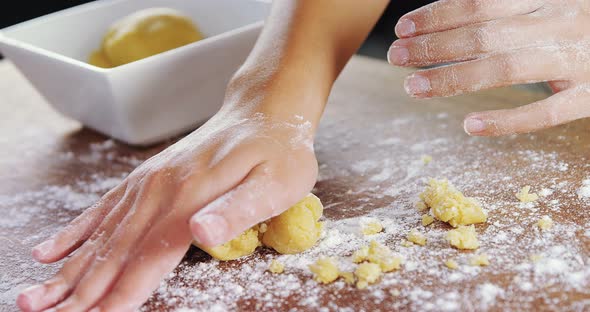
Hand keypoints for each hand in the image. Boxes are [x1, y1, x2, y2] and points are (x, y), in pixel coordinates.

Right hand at [16, 96, 317, 310]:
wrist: (264, 109)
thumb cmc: (279, 153)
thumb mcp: (276, 184)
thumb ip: (237, 210)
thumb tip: (199, 232)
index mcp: (192, 198)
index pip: (150, 257)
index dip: (122, 294)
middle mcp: (161, 190)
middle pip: (116, 250)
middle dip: (81, 291)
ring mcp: (150, 181)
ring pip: (102, 233)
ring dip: (69, 268)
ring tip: (36, 297)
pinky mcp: (148, 176)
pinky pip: (104, 207)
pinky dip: (76, 232)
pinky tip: (52, 250)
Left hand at [389, 0, 589, 135]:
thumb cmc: (588, 19)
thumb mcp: (554, 2)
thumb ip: (513, 3)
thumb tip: (461, 8)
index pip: (482, 3)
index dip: (438, 15)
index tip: (403, 28)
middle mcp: (563, 22)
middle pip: (486, 34)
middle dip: (435, 46)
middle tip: (396, 56)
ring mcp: (581, 60)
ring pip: (508, 69)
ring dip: (455, 78)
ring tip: (413, 87)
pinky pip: (549, 112)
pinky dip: (509, 120)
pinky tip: (469, 125)